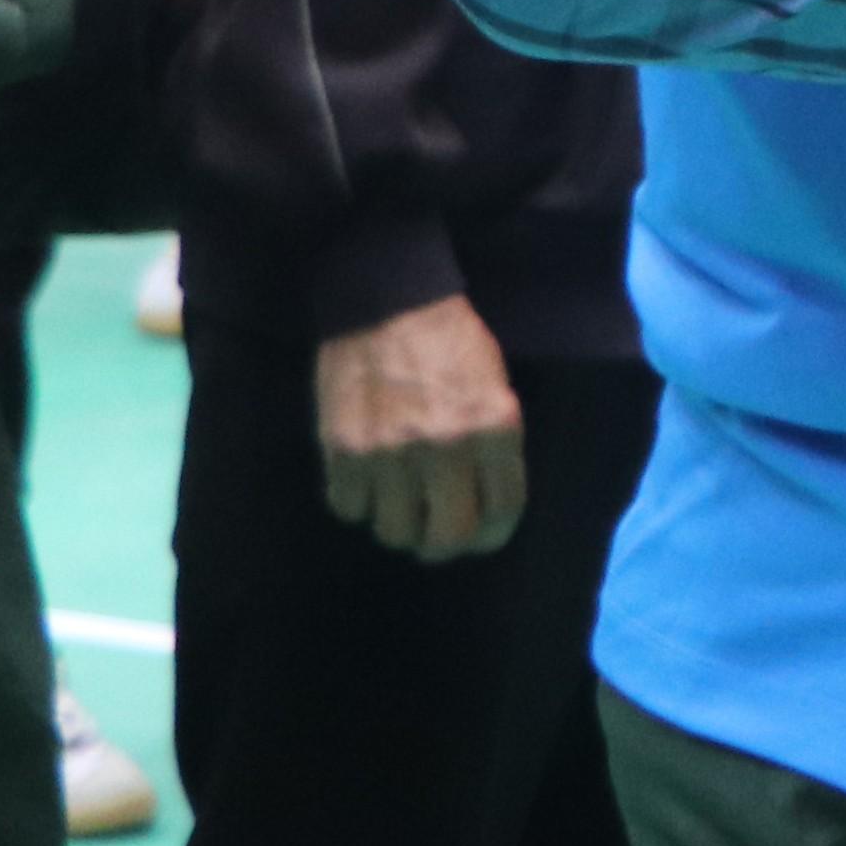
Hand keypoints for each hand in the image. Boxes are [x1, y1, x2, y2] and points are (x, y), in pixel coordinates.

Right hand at [317, 294, 526, 561]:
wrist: (389, 301)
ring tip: (400, 503)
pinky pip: (350, 509)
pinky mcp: (342, 451)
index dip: (493, 533)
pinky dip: (359, 503)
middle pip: (447, 538)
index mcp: (494, 426)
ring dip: (399, 524)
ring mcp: (389, 453)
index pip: (502, 511)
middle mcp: (444, 447)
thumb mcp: (497, 386)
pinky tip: (368, 481)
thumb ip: (495, 445)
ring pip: (394, 531)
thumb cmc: (452, 342)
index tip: (482, 532)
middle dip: (445, 544)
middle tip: (437, 533)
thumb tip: (487, 506)